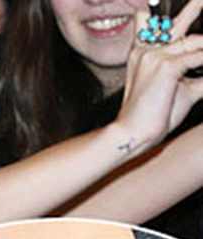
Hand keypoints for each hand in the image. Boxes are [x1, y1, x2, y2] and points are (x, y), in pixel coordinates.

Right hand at [116, 0, 202, 153]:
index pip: (147, 24)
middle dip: (192, 10)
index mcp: (141, 54)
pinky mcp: (167, 66)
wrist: (135, 132)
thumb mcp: (180, 90)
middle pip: (175, 25)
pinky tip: (202, 76)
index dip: (162, 18)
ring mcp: (155, 56)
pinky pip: (199, 58)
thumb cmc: (152, 115)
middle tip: (200, 0)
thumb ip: (198, 76)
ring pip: (195, 43)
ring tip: (199, 69)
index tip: (182, 8)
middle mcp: (146, 50)